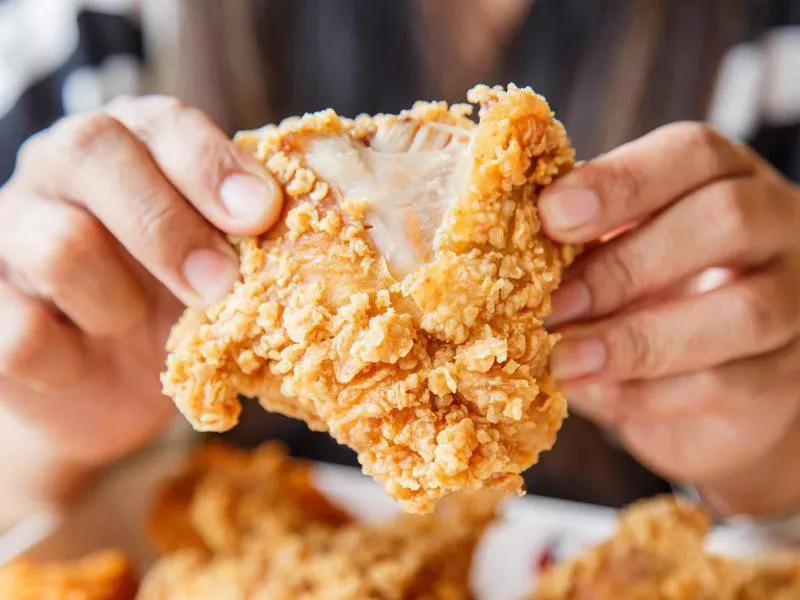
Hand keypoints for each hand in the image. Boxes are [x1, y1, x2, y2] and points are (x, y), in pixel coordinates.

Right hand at [0, 97, 281, 513]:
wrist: (108, 382)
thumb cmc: (176, 303)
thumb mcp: (220, 262)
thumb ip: (247, 236)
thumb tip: (311, 232)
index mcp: (131, 143)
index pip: (162, 122)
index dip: (211, 165)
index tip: (261, 214)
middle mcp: (61, 169)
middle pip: (92, 153)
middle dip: (168, 228)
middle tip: (219, 286)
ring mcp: (9, 230)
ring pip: (57, 243)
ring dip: (117, 301)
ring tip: (132, 325)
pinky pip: (19, 330)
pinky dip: (70, 358)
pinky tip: (87, 361)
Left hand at [540, 122, 799, 515]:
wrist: (713, 385)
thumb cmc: (648, 296)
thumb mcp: (615, 253)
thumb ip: (579, 241)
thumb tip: (502, 241)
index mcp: (724, 178)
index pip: (690, 154)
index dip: (619, 180)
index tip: (550, 216)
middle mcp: (777, 228)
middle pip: (727, 220)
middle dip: (625, 264)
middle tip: (551, 302)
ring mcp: (796, 304)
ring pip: (743, 312)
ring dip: (636, 340)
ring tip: (564, 361)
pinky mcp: (787, 381)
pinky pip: (730, 386)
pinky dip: (650, 393)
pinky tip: (598, 393)